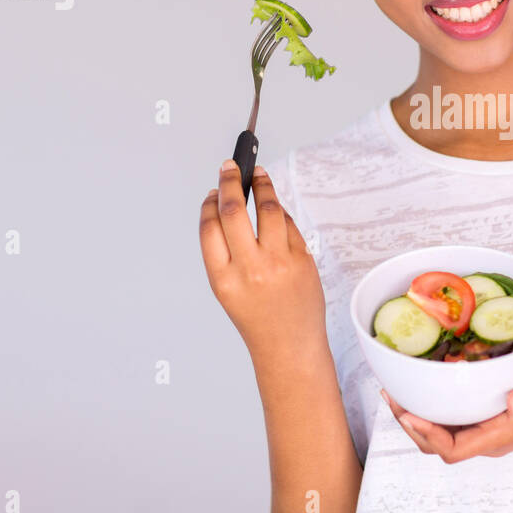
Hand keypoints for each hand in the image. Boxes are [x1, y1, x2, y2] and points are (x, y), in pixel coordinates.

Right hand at [198, 160, 325, 354]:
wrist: (289, 346)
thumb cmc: (256, 318)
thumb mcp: (227, 290)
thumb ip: (224, 252)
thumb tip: (225, 205)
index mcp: (223, 279)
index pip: (209, 227)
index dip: (210, 203)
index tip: (213, 190)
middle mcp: (249, 269)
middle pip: (234, 211)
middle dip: (231, 181)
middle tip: (230, 166)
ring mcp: (279, 263)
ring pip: (268, 209)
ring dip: (262, 185)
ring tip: (258, 174)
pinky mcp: (303, 259)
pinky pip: (289, 224)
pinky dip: (279, 211)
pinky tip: (274, 206)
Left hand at [382, 357, 512, 463]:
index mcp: (501, 436)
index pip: (453, 449)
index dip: (426, 435)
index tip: (408, 412)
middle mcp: (490, 439)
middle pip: (440, 446)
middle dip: (412, 425)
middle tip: (392, 395)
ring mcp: (490, 431)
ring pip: (444, 436)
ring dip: (420, 417)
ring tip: (401, 391)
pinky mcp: (491, 420)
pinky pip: (456, 422)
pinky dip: (436, 408)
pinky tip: (429, 386)